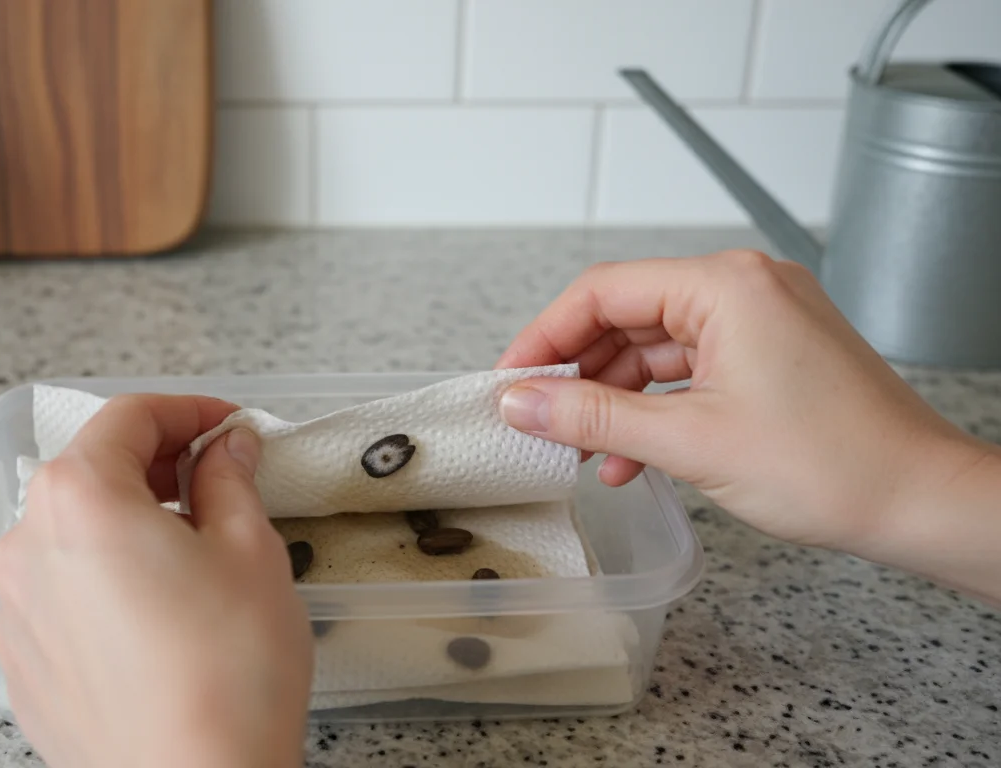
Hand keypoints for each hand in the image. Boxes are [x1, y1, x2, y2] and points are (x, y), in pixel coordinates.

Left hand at [0, 395, 311, 767]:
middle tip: (217, 480)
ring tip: (190, 551)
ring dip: (127, 523)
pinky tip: (157, 609)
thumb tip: (225, 449)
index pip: (128, 418)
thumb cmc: (225, 677)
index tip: (226, 427)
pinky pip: (61, 594)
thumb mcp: (250, 551)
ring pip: (72, 534)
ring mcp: (16, 611)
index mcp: (78, 500)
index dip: (187, 411)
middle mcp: (27, 546)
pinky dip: (103, 580)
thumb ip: (229, 480)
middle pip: (91, 472)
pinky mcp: (23, 664)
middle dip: (156, 465)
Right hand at [495, 250, 1000, 600]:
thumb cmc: (832, 465)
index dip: (545, 336)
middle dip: (578, 374)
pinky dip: (654, 409)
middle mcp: (743, 288)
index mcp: (724, 285)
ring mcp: (760, 321)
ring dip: (613, 400)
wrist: (920, 503)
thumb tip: (520, 401)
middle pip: (626, 317)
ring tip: (580, 450)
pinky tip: (629, 456)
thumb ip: (592, 415)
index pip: (602, 290)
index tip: (509, 381)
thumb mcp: (688, 441)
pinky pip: (690, 371)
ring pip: (655, 349)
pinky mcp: (771, 355)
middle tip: (537, 420)